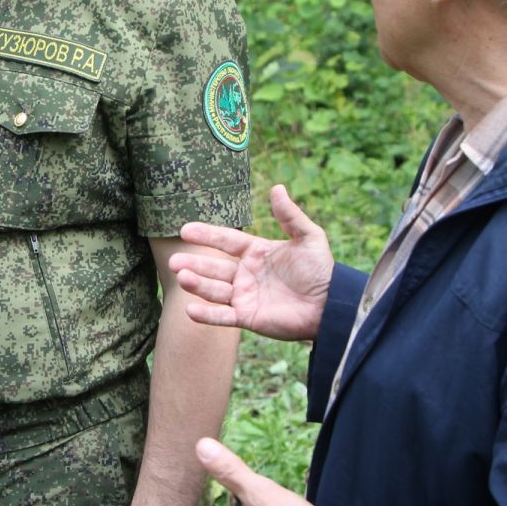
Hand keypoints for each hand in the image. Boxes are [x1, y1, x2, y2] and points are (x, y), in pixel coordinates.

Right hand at [169, 185, 333, 341]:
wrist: (331, 304)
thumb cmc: (322, 270)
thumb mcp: (308, 237)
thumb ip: (290, 215)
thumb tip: (277, 188)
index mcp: (256, 253)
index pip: (226, 241)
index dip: (206, 235)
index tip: (185, 230)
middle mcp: (246, 274)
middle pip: (213, 267)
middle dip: (194, 263)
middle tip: (175, 261)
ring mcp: (245, 296)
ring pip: (214, 290)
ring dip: (197, 284)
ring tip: (182, 277)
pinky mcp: (248, 318)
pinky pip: (223, 316)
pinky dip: (207, 314)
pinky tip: (190, 310)